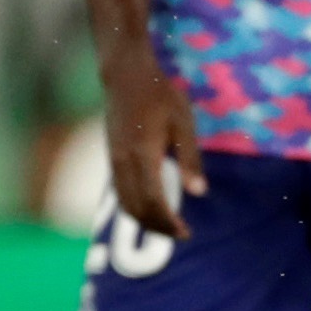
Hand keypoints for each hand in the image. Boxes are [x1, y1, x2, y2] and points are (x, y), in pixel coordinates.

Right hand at [101, 65, 205, 239]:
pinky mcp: (111, 157)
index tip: (185, 232)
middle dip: (157, 227)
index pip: (153, 200)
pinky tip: (151, 208)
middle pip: (136, 208)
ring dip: (145, 220)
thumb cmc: (160, 95)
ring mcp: (113, 160)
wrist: (125, 76)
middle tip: (180, 234)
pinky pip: (120, 192)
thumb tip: (199, 192)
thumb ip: (190, 159)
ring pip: (125, 203)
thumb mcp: (183, 123)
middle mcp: (123, 162)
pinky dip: (135, 207)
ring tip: (167, 227)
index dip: (168, 221)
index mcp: (143, 154)